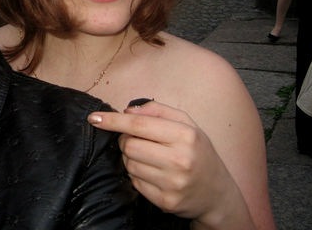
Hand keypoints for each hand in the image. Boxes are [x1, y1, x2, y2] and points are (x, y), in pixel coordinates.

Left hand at [88, 100, 253, 228]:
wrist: (217, 193)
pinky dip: (137, 175)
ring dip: (131, 158)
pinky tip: (153, 173)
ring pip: (129, 164)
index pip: (138, 124)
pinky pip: (135, 183)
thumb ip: (157, 110)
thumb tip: (127, 110)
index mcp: (185, 135)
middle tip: (137, 140)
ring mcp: (173, 183)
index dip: (113, 120)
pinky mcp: (166, 202)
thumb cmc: (198, 152)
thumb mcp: (186, 124)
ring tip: (149, 157)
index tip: (94, 118)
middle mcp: (180, 160)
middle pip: (129, 145)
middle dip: (125, 140)